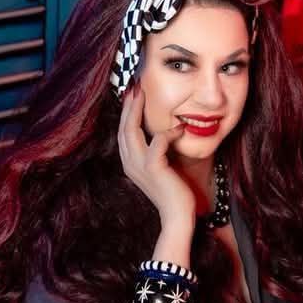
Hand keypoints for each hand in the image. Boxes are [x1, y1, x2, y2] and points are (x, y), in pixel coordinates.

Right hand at [117, 83, 193, 226]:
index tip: (131, 95)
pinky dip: (167, 133)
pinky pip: (158, 142)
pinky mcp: (153, 168)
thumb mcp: (160, 168)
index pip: (123, 133)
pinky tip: (179, 128)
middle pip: (123, 128)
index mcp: (130, 163)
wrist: (177, 216)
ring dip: (136, 110)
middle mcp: (129, 163)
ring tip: (142, 93)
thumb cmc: (173, 192)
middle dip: (128, 106)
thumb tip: (161, 134)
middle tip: (134, 86)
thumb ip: (156, 152)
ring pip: (131, 131)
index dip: (125, 113)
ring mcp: (139, 166)